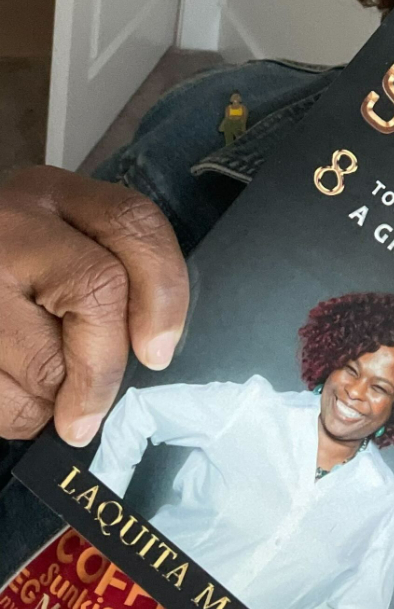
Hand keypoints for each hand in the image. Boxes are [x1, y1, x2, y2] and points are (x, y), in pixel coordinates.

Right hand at [0, 166, 188, 445]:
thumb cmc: (8, 265)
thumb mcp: (53, 239)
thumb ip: (104, 272)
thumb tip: (149, 356)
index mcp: (53, 195)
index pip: (132, 222)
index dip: (163, 290)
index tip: (158, 353)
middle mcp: (13, 226)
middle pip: (98, 290)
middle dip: (104, 367)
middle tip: (93, 413)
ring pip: (44, 364)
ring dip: (54, 399)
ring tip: (40, 393)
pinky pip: (4, 399)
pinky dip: (18, 412)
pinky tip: (11, 390)